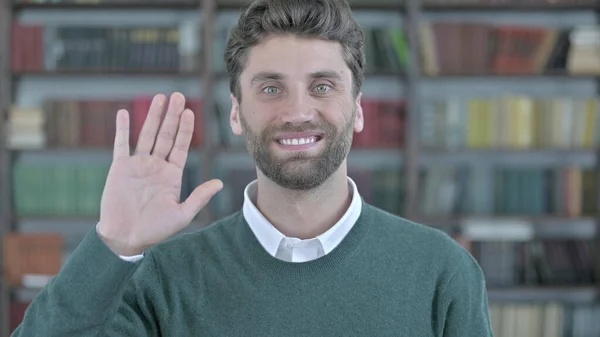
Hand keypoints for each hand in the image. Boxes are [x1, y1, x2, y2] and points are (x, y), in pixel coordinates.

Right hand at [97, 92, 222, 255]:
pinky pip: (120, 144)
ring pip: (146, 135)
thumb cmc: (155, 230)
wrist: (126, 238)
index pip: (180, 146)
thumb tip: (219, 183)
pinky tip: (124, 112)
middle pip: (165, 135)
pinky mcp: (119, 168)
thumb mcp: (182, 214)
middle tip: (177, 95)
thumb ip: (199, 197)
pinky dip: (122, 129)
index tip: (190, 112)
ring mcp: (138, 165)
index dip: (184, 129)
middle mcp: (156, 166)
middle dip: (171, 116)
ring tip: (159, 97)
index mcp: (171, 175)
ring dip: (152, 116)